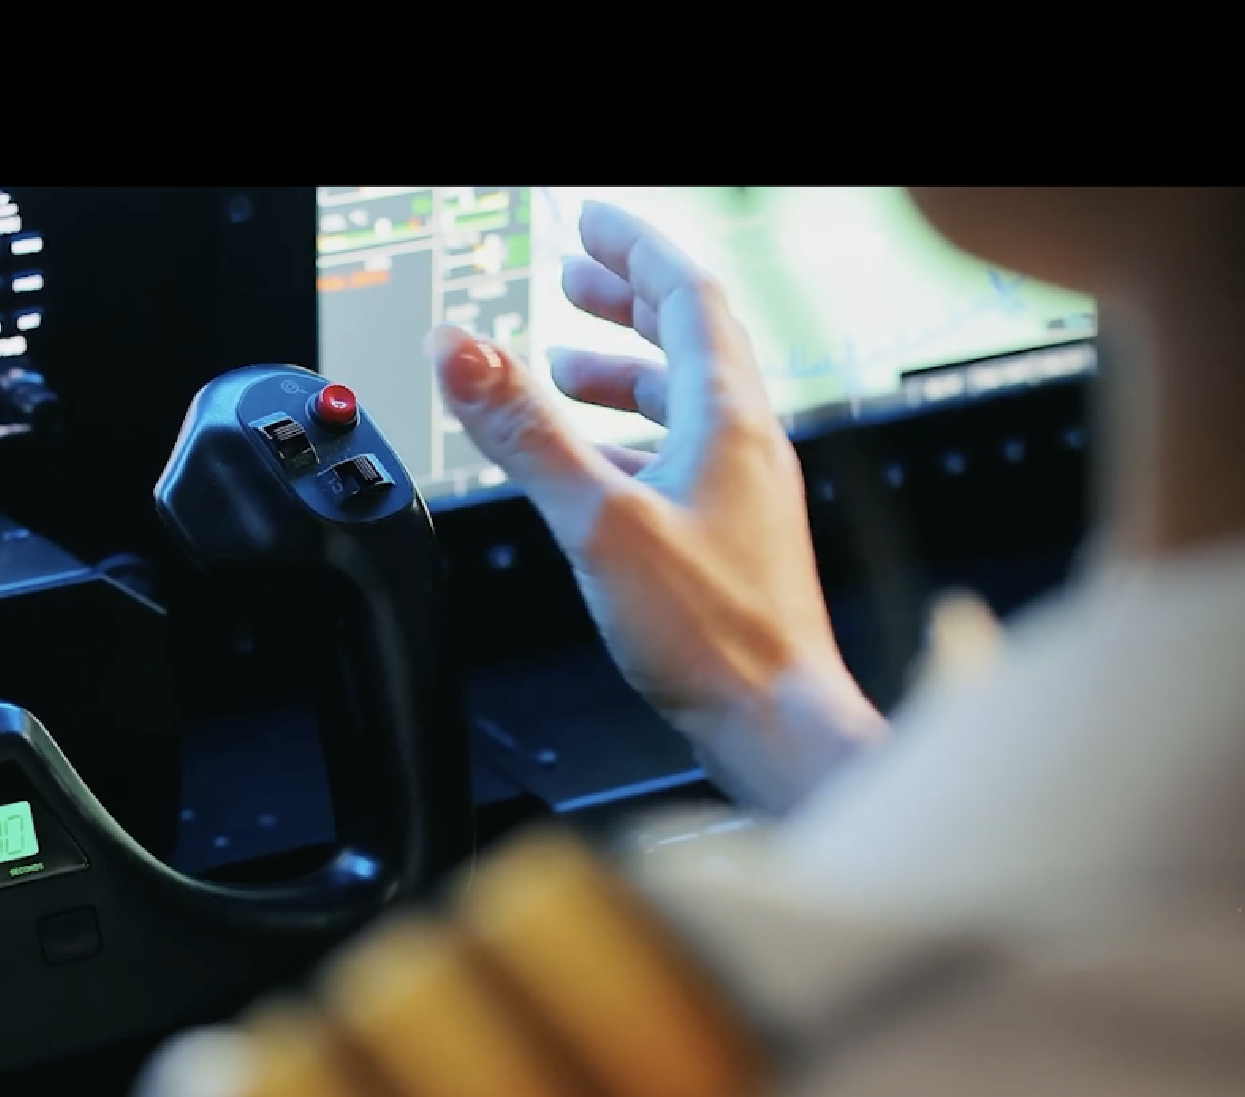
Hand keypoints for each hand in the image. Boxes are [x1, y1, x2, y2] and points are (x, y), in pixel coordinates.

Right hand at [426, 201, 884, 809]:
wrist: (780, 725)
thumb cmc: (715, 637)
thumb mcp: (600, 522)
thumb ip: (527, 434)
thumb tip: (465, 352)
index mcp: (729, 419)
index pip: (686, 294)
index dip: (633, 249)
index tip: (590, 223)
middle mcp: (749, 444)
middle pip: (691, 337)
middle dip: (624, 299)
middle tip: (570, 280)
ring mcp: (748, 491)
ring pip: (688, 398)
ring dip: (625, 369)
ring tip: (565, 370)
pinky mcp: (737, 537)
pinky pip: (686, 454)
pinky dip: (635, 434)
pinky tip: (600, 466)